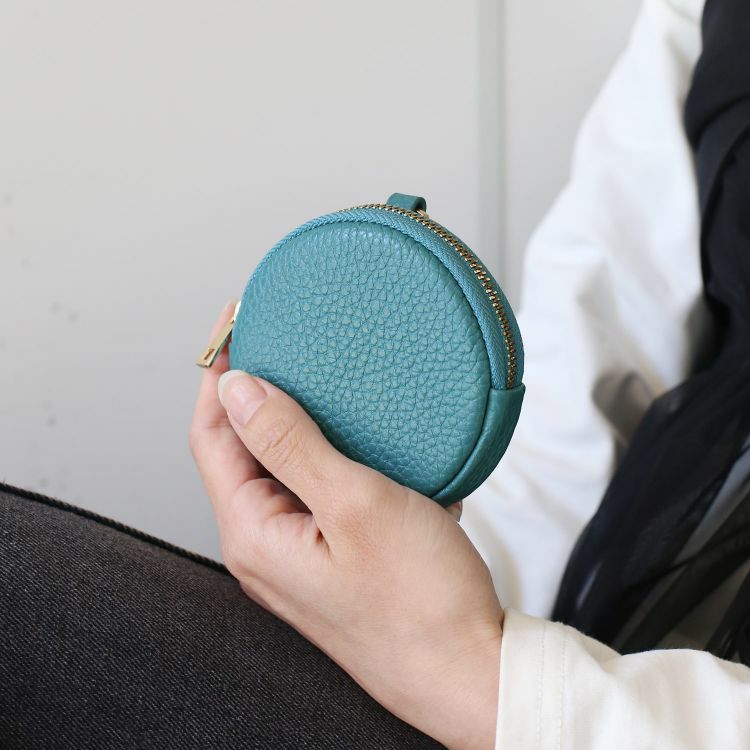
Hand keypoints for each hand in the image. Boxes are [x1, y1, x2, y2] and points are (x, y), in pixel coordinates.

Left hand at [189, 301, 503, 749]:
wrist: (471, 671)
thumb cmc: (420, 603)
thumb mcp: (354, 504)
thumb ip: (290, 443)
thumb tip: (239, 389)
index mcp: (255, 535)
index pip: (212, 437)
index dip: (219, 376)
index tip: (238, 327)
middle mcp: (267, 547)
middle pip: (243, 452)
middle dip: (261, 396)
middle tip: (288, 346)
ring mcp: (301, 554)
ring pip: (286, 470)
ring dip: (305, 426)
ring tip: (331, 386)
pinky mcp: (335, 556)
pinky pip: (320, 491)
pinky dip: (338, 456)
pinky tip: (369, 441)